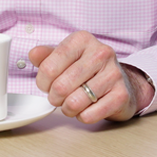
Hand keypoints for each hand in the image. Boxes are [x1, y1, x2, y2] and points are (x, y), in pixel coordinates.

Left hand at [28, 31, 144, 122]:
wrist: (123, 83)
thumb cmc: (90, 70)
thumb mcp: (67, 58)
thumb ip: (47, 56)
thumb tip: (34, 54)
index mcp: (82, 40)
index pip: (48, 67)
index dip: (42, 82)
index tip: (46, 85)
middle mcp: (101, 53)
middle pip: (60, 86)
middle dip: (54, 98)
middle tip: (59, 98)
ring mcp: (113, 73)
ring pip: (74, 102)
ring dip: (68, 109)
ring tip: (72, 104)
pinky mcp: (121, 95)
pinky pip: (89, 114)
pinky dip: (83, 116)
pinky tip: (87, 109)